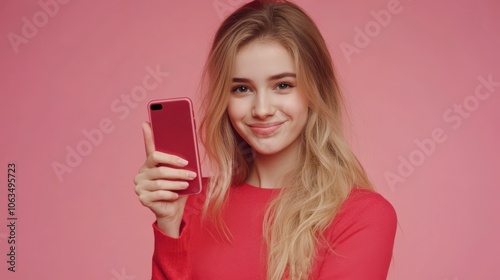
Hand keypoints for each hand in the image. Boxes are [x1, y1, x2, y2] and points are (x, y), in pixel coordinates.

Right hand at [133, 122, 196, 236]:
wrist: (174, 211)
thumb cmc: (178, 190)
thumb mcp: (182, 175)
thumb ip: (182, 164)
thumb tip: (191, 154)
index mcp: (151, 164)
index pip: (149, 146)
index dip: (147, 135)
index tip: (147, 123)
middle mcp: (142, 173)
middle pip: (159, 167)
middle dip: (177, 170)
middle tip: (191, 172)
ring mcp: (140, 186)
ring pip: (160, 181)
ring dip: (176, 183)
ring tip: (187, 183)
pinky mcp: (142, 198)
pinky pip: (157, 194)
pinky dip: (169, 194)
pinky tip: (176, 195)